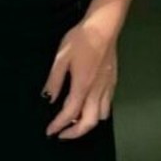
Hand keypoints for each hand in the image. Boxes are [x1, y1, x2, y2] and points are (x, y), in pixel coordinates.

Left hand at [42, 22, 118, 138]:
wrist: (104, 27)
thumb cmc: (81, 39)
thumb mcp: (61, 58)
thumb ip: (54, 81)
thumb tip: (48, 99)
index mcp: (82, 86)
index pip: (69, 113)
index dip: (58, 125)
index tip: (50, 131)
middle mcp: (97, 91)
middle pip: (89, 122)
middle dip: (75, 132)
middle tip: (62, 134)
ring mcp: (107, 87)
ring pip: (102, 116)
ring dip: (88, 123)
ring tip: (74, 120)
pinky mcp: (113, 82)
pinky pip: (107, 105)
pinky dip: (97, 113)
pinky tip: (89, 106)